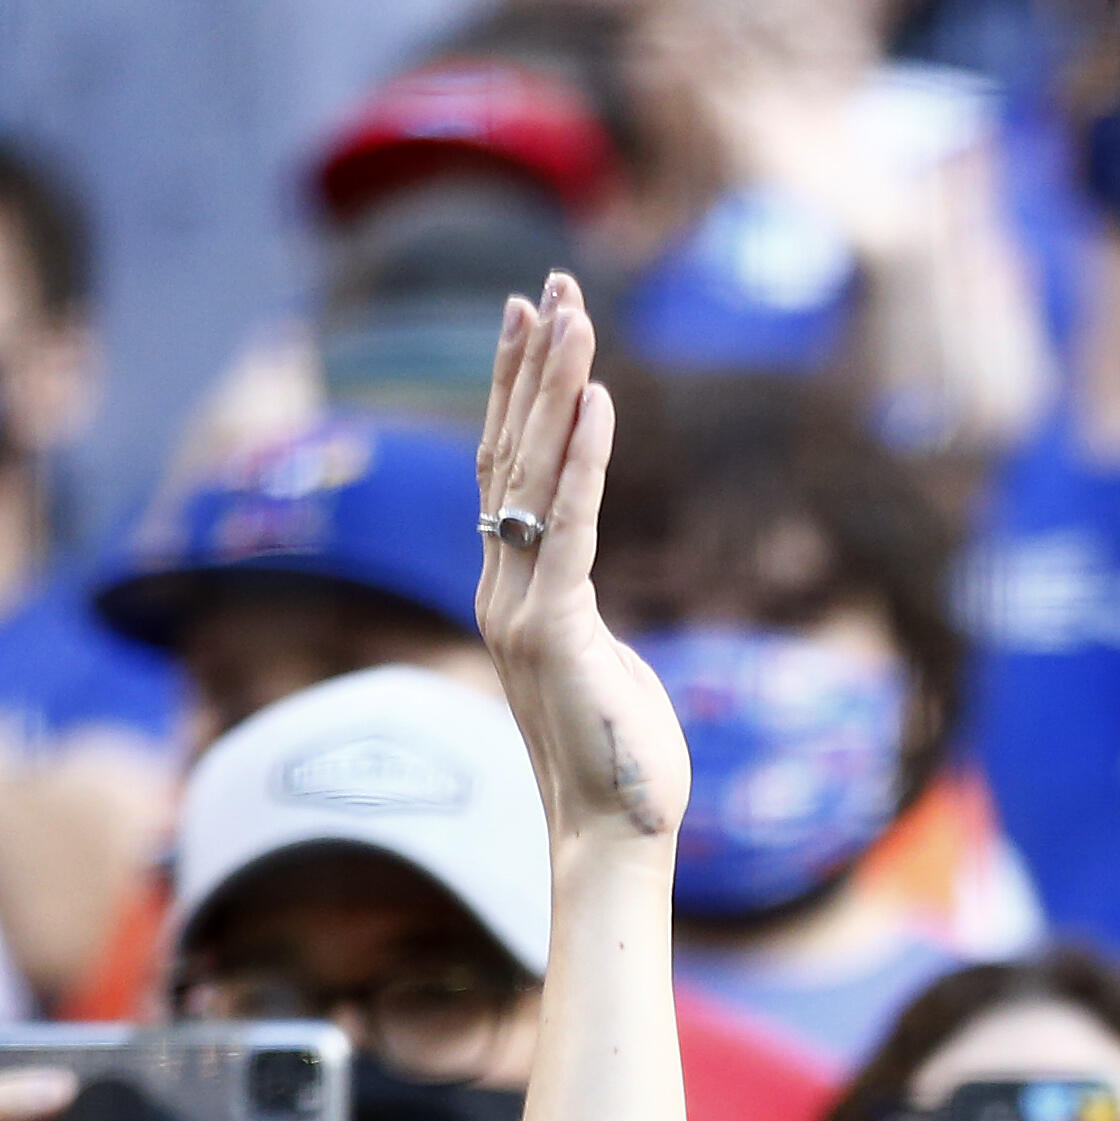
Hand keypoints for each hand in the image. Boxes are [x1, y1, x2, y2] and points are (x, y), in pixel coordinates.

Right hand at [474, 276, 684, 869]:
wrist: (611, 836)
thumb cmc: (619, 762)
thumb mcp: (602, 669)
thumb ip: (582, 621)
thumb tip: (586, 607)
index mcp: (511, 592)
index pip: (505, 471)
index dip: (515, 391)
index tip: (530, 320)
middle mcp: (500, 588)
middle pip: (508, 452)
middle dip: (530, 364)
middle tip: (550, 284)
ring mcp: (519, 607)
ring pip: (531, 475)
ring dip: (554, 388)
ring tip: (574, 310)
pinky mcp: (556, 629)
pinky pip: (571, 526)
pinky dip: (585, 460)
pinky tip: (599, 398)